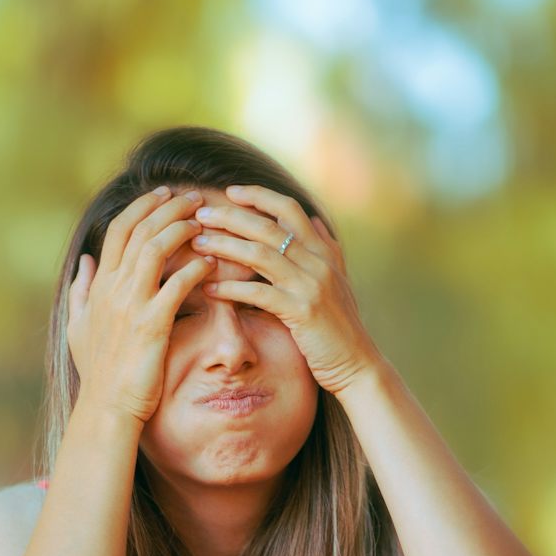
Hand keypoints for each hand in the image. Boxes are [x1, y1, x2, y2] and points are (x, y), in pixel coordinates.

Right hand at [66, 186, 212, 423]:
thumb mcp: (79, 328)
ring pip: (155, 248)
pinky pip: (176, 285)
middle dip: (168, 207)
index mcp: (99, 285)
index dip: (142, 207)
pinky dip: (196, 269)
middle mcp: (112, 288)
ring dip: (182, 229)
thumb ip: (81, 291)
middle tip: (195, 197)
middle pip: (140, 230)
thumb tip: (85, 262)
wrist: (107, 408)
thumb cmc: (99, 373)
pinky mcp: (151, 325)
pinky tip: (213, 263)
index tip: (164, 194)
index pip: (118, 229)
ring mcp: (130, 305)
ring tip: (206, 221)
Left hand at [190, 185, 380, 392]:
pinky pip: (259, 293)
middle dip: (230, 217)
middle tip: (201, 214)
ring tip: (198, 244)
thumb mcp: (339, 281)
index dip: (259, 196)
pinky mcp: (302, 311)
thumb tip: (315, 219)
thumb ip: (327, 248)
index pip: (290, 209)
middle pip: (268, 227)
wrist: (358, 364)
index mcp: (324, 251)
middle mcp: (319, 262)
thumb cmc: (341, 326)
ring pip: (260, 255)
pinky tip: (210, 288)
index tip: (230, 191)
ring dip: (225, 246)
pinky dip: (232, 288)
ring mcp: (311, 285)